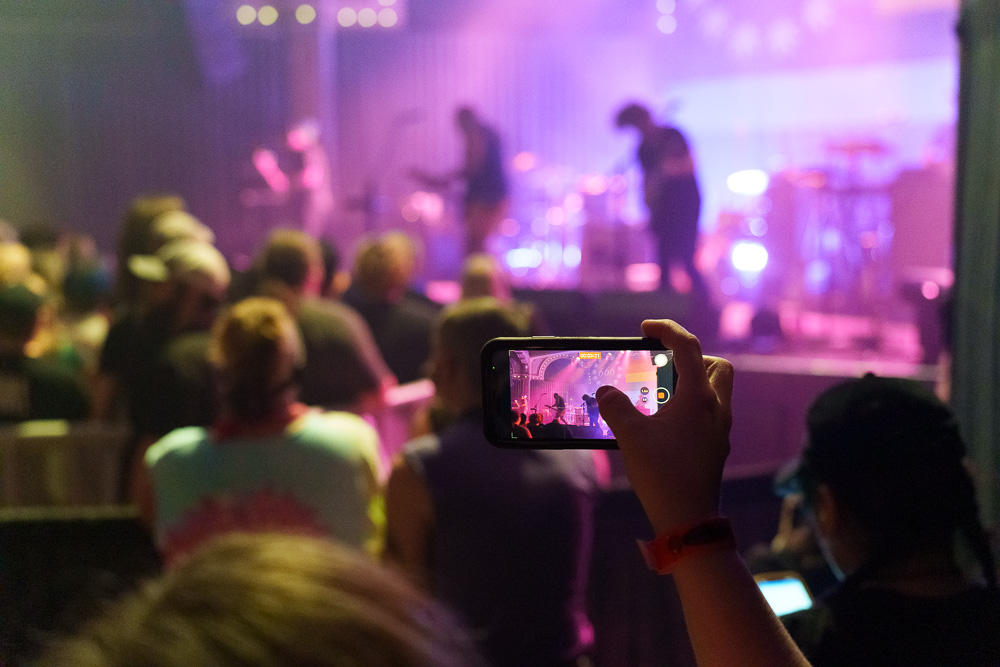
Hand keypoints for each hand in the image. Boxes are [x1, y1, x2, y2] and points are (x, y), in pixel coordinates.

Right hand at [597, 319, 732, 533]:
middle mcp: (716, 408)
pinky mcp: (716, 447)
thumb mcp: (630, 436)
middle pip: (717, 367)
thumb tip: (605, 392)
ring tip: (662, 392)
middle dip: (693, 358)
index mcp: (698, 398)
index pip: (689, 347)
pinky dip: (692, 406)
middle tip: (665, 364)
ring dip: (694, 383)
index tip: (646, 328)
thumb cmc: (662, 474)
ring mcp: (720, 429)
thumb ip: (615, 407)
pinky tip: (666, 422)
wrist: (688, 519)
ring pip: (717, 391)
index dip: (668, 330)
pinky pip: (709, 413)